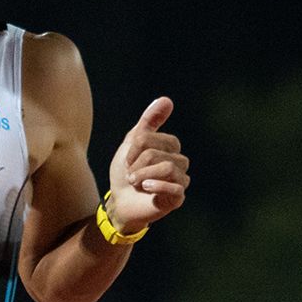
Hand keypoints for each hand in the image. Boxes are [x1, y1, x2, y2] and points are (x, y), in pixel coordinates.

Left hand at [102, 97, 187, 232]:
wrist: (120, 202)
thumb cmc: (127, 172)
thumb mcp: (133, 142)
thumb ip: (149, 121)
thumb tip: (167, 100)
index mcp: (171, 147)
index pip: (153, 139)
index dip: (135, 149)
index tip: (128, 160)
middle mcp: (180, 162)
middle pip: (157, 153)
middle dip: (137, 164)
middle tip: (131, 174)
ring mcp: (180, 180)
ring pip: (167, 168)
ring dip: (143, 176)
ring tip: (136, 182)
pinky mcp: (178, 198)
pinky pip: (174, 187)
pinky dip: (155, 186)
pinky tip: (145, 188)